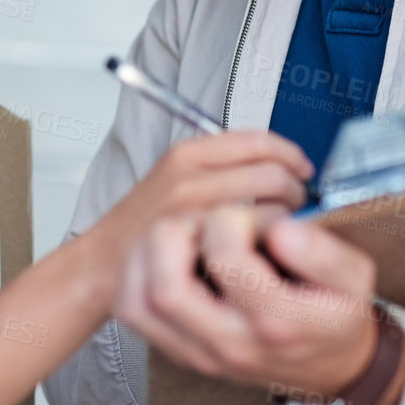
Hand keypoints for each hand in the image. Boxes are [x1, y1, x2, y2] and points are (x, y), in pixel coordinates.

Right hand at [93, 130, 312, 262]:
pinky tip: (267, 253)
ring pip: (274, 209)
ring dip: (290, 222)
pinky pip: (259, 241)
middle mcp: (192, 177)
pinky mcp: (203, 248)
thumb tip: (279, 165)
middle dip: (297, 191)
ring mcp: (198, 214)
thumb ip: (219, 166)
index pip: (259, 140)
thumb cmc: (143, 227)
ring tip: (282, 233)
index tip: (302, 169)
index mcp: (188, 154)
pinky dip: (274, 247)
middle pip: (275, 173)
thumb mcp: (174, 178)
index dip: (291, 155)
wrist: (103, 264)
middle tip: (295, 206)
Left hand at [115, 206, 404, 404]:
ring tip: (183, 233)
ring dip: (148, 252)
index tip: (249, 215)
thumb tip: (281, 229)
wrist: (330, 363)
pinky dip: (136, 273)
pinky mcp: (179, 349)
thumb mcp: (356, 278)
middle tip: (202, 220)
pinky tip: (162, 254)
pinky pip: (134, 312)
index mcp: (276, 322)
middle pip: (166, 290)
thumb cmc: (336, 311)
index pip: (227, 259)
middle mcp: (231, 343)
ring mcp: (199, 351)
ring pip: (141, 302)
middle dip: (175, 233)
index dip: (232, 219)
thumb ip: (325, 252)